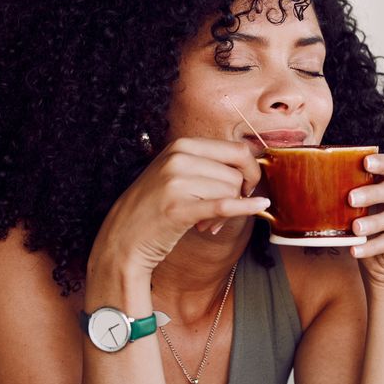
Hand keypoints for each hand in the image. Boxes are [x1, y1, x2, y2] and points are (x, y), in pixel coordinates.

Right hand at [89, 138, 265, 276]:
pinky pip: (223, 205)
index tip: (248, 186)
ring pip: (231, 192)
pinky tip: (260, 206)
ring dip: (226, 213)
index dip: (251, 169)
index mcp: (182, 145)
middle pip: (236, 174)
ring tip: (205, 222)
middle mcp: (178, 158)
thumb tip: (251, 167)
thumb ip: (207, 165)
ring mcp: (176, 182)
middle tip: (220, 213)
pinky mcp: (178, 209)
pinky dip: (245, 208)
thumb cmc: (154, 207)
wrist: (122, 238)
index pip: (237, 150)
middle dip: (237, 195)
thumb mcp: (176, 173)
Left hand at [348, 153, 383, 287]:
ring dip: (373, 222)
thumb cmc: (371, 225)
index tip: (365, 162)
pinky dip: (372, 246)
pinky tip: (356, 249)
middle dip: (372, 193)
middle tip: (350, 198)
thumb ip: (352, 193)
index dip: (380, 163)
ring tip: (354, 228)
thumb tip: (318, 183)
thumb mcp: (363, 207)